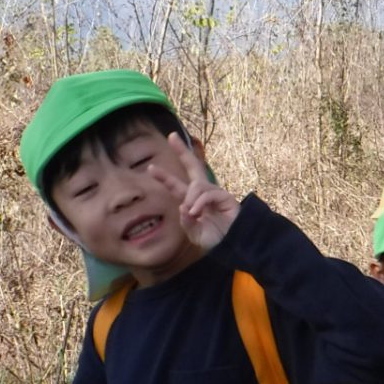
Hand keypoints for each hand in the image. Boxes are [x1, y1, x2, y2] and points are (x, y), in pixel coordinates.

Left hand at [145, 133, 239, 248]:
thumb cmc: (216, 241)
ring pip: (197, 185)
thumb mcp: (195, 234)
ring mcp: (215, 194)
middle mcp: (203, 194)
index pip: (177, 186)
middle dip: (182, 151)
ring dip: (191, 198)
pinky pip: (208, 193)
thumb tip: (182, 206)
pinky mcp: (226, 197)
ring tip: (193, 215)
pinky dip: (199, 202)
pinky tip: (196, 213)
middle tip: (171, 136)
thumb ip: (186, 222)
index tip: (150, 168)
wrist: (233, 247)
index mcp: (193, 202)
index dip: (164, 177)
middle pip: (193, 166)